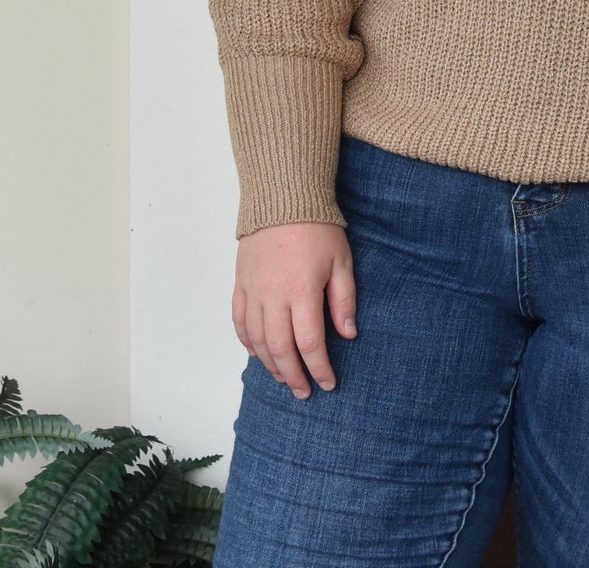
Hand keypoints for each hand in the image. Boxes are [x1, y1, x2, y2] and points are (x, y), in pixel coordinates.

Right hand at [232, 222, 358, 398]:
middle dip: (294, 376)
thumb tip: (348, 335)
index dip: (319, 368)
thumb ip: (344, 300)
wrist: (282, 197)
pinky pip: (239, 322)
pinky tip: (258, 354)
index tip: (327, 383)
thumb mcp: (341, 261)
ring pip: (257, 341)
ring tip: (285, 378)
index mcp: (301, 292)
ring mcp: (253, 291)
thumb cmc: (317, 228)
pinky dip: (247, 343)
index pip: (309, 344)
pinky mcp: (240, 284)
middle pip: (280, 349)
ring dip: (270, 365)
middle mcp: (273, 297)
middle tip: (304, 392)